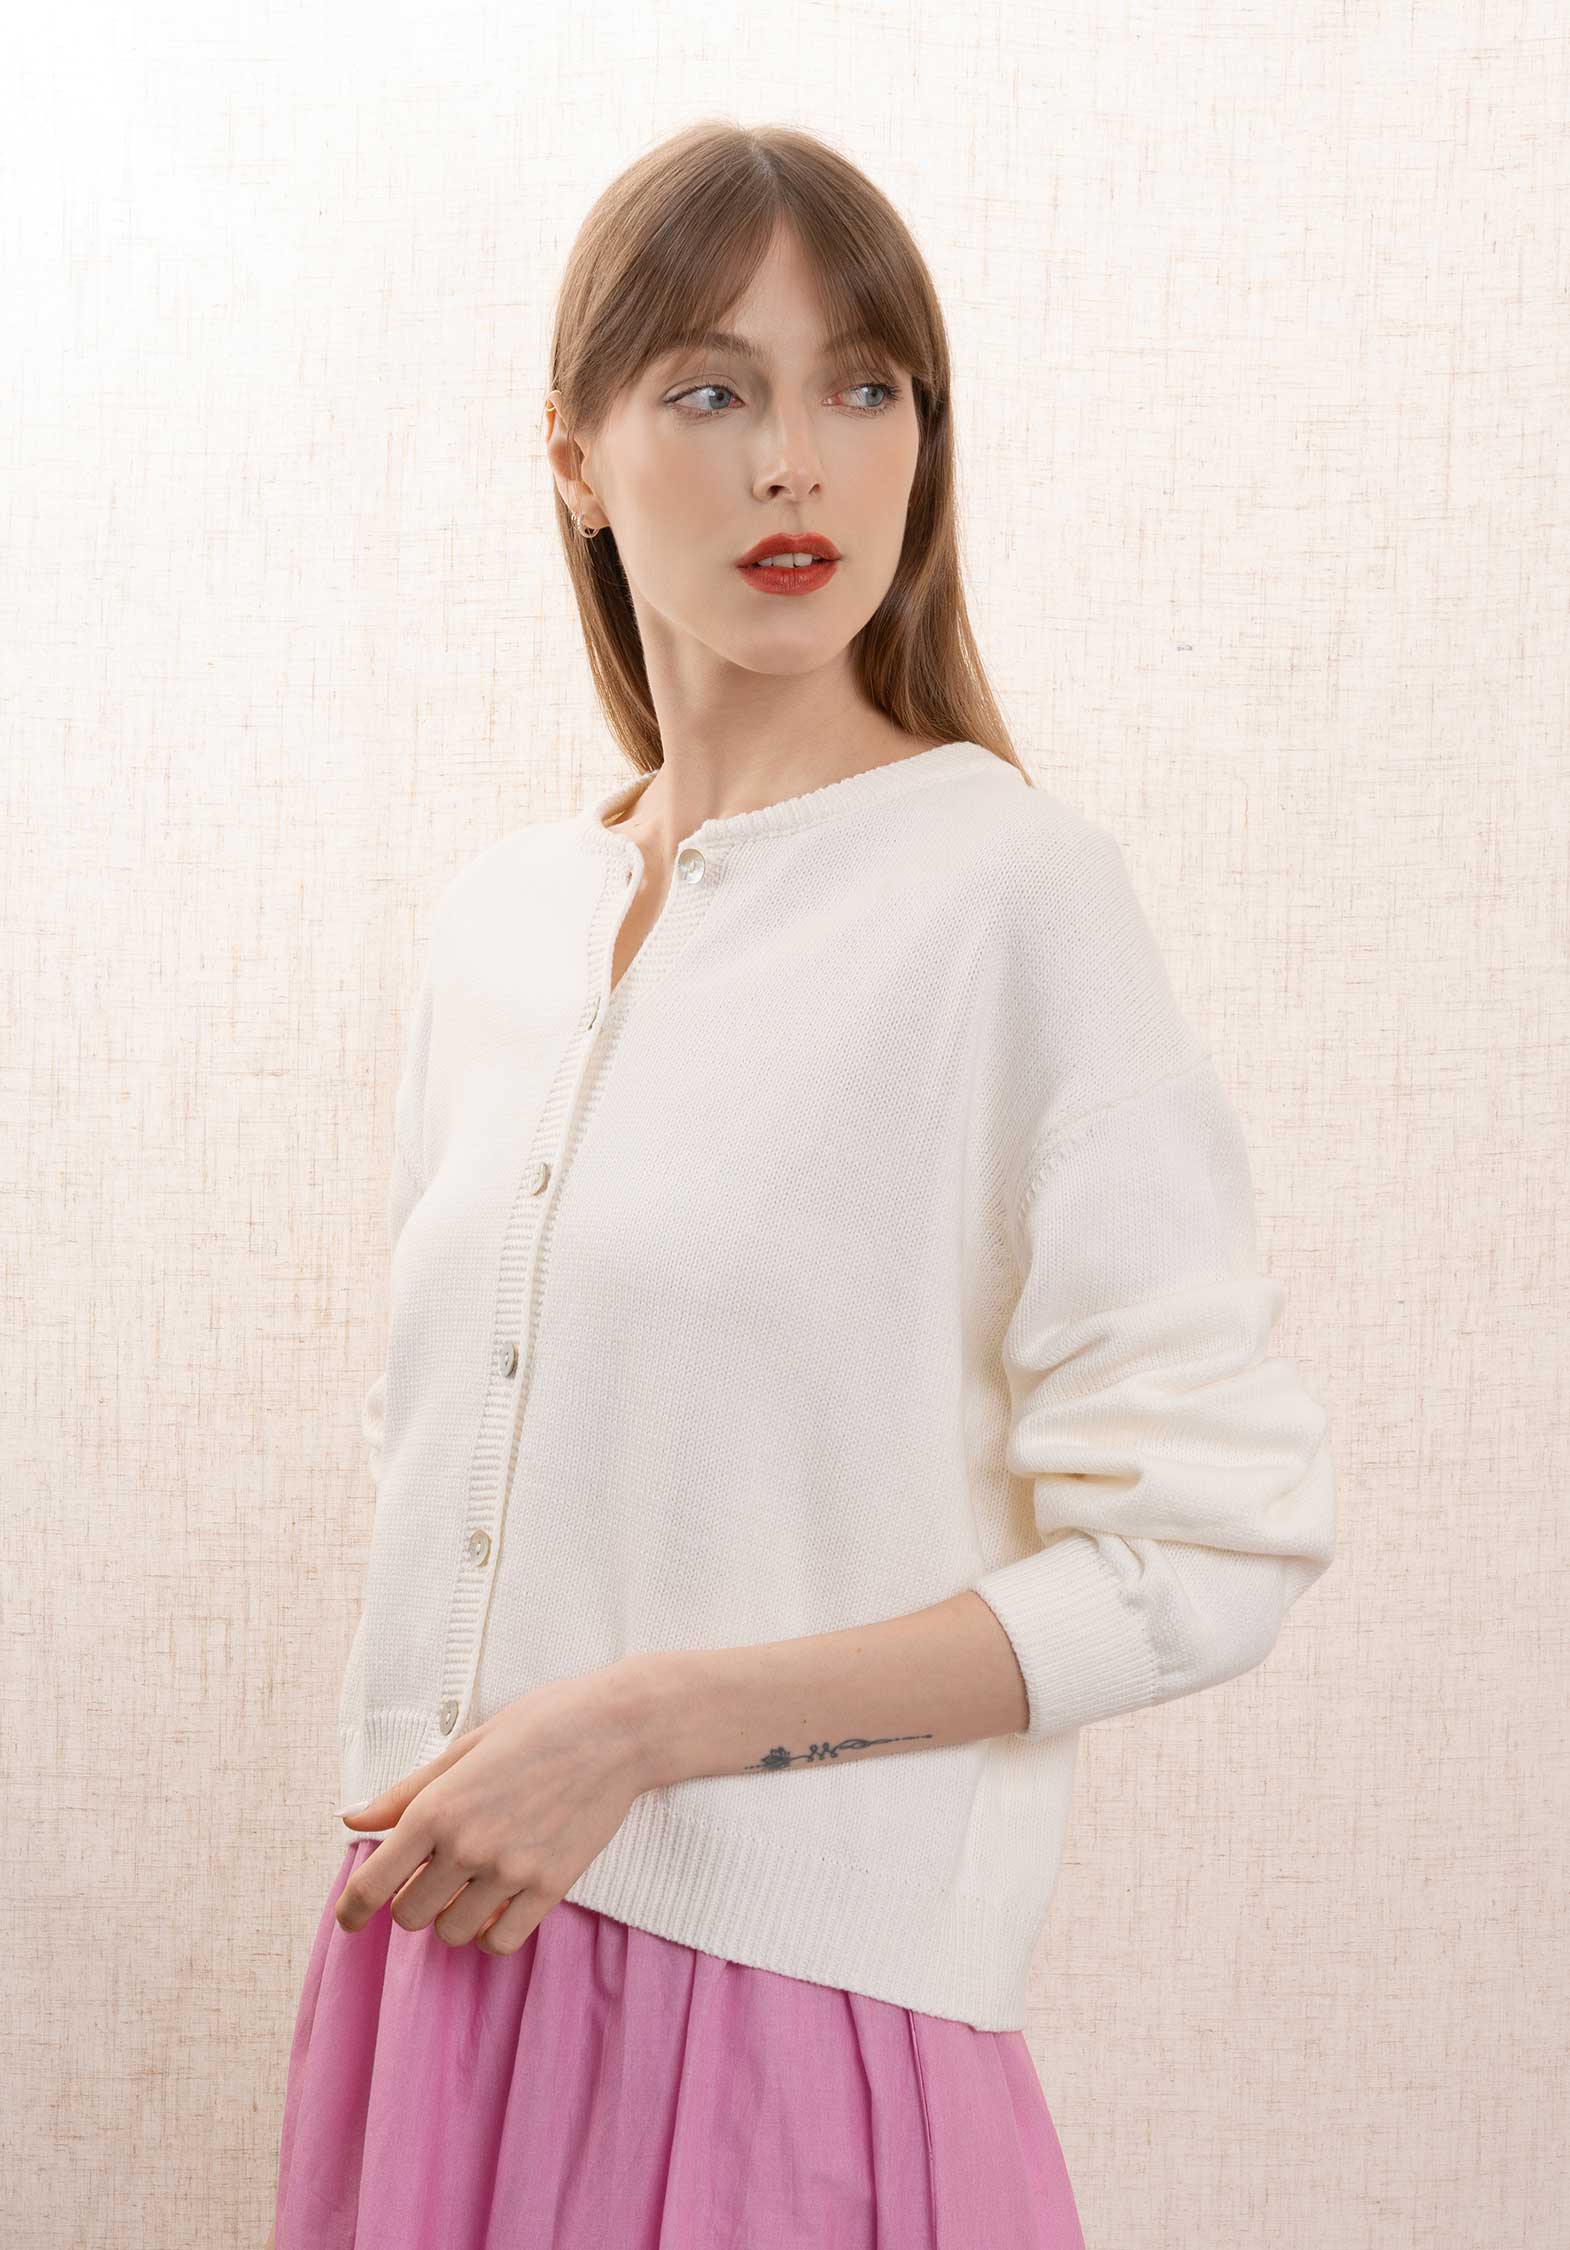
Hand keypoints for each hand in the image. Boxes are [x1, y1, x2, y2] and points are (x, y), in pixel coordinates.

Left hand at [334, 1664, 655, 1955]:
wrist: (616, 1730)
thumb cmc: (539, 1725)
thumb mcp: (466, 1746)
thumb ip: (406, 1792)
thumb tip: (352, 1819)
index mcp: (438, 1807)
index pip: (373, 1883)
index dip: (350, 1910)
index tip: (348, 1918)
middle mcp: (468, 1845)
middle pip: (410, 1916)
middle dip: (411, 1900)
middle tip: (431, 1876)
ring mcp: (511, 1871)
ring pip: (453, 1932)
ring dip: (452, 1916)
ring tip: (470, 1885)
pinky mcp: (550, 1887)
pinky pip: (501, 1942)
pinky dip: (491, 1933)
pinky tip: (498, 1906)